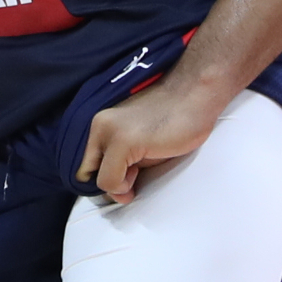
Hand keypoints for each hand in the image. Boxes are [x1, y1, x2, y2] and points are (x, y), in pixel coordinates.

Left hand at [75, 76, 228, 202]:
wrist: (196, 94)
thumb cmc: (177, 117)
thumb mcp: (141, 141)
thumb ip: (124, 159)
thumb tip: (114, 188)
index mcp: (101, 122)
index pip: (85, 164)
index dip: (104, 177)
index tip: (126, 178)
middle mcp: (98, 125)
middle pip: (85, 173)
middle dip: (109, 184)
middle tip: (134, 178)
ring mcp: (108, 132)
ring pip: (99, 181)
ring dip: (121, 185)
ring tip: (141, 169)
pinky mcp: (123, 141)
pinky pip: (110, 181)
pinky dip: (125, 186)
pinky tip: (142, 171)